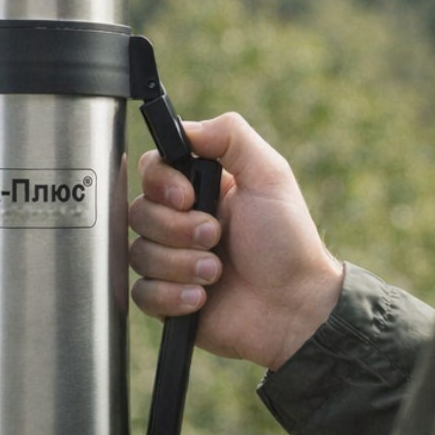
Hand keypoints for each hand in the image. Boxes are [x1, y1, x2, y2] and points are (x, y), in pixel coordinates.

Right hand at [129, 112, 344, 371]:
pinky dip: (172, 296)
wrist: (295, 307)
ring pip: (139, 254)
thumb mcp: (269, 175)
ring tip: (216, 274)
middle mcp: (180, 222)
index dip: (161, 183)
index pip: (151, 169)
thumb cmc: (288, 242)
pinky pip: (141, 294)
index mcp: (199, 188)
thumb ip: (230, 136)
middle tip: (216, 238)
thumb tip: (184, 127)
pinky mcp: (167, 299)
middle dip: (177, 230)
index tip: (188, 197)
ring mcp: (172, 261)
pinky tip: (202, 299)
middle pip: (138, 212)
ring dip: (181, 265)